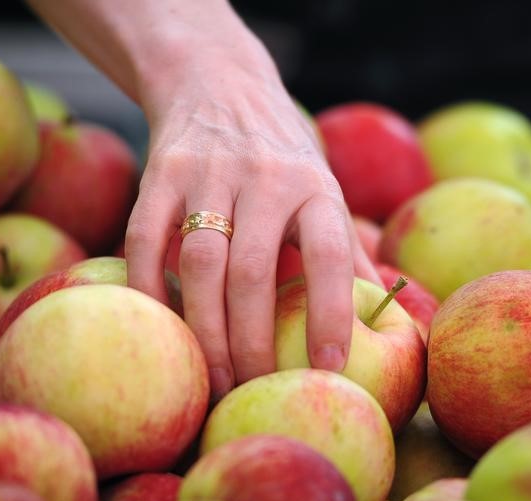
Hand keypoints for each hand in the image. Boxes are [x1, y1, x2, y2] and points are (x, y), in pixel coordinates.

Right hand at [124, 31, 377, 400]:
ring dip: (204, 330)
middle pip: (254, 275)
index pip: (331, 257)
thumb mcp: (322, 190)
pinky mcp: (162, 172)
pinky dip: (147, 289)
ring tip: (212, 376)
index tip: (331, 369)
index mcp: (316, 188)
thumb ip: (347, 251)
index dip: (333, 316)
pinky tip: (161, 328)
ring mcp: (210, 174)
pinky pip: (144, 240)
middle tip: (250, 388)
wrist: (217, 82)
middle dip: (251, 344)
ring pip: (200, 265)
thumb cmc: (281, 156)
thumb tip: (387, 313)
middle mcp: (267, 179)